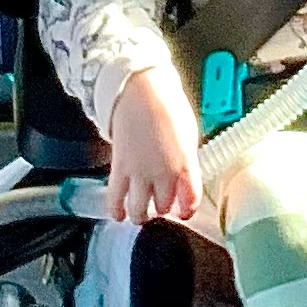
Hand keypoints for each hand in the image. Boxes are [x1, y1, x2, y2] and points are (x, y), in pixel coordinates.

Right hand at [104, 66, 202, 224]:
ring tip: (141, 213)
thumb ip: (186, 162)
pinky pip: (115, 198)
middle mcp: (163, 172)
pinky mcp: (119, 168)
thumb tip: (184, 179)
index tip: (183, 211)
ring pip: (139, 210)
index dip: (187, 210)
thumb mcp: (188, 136)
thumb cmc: (167, 107)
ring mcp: (139, 172)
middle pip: (163, 207)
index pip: (191, 200)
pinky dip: (116, 210)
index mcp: (185, 163)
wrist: (140, 92)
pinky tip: (119, 213)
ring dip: (141, 215)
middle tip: (160, 205)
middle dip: (163, 209)